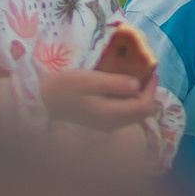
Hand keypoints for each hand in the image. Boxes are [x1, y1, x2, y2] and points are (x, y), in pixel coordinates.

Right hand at [39, 67, 158, 132]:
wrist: (43, 101)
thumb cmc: (65, 87)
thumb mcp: (90, 80)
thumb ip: (115, 84)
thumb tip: (137, 84)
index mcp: (112, 115)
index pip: (143, 106)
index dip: (152, 89)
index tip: (151, 70)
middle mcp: (113, 124)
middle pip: (142, 113)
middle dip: (148, 93)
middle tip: (147, 72)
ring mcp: (107, 125)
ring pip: (134, 114)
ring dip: (140, 96)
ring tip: (137, 76)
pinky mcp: (101, 122)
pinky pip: (124, 113)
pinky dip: (129, 100)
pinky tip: (123, 86)